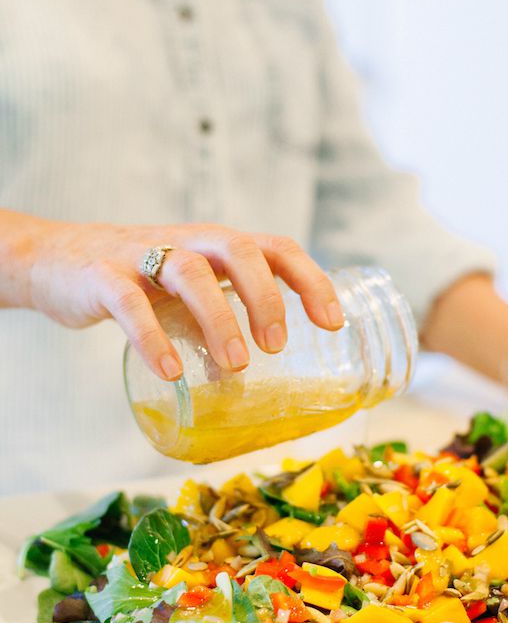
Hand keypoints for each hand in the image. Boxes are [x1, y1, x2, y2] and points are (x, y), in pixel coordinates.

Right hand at [23, 218, 343, 379]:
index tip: (333, 323)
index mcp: (216, 246)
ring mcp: (143, 256)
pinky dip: (152, 338)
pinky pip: (130, 303)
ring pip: (190, 273)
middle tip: (277, 346)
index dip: (310, 280)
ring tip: (236, 367)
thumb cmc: (141, 282)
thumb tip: (245, 379)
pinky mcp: (103, 278)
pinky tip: (171, 371)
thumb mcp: (188, 296)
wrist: (60, 262)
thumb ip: (217, 325)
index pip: (276, 247)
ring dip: (220, 318)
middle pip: (239, 250)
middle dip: (266, 297)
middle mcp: (187, 242)